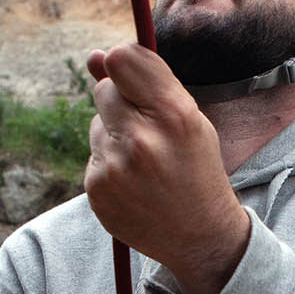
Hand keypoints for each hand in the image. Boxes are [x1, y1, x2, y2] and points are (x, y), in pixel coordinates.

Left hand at [85, 45, 250, 293]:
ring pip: (97, 124)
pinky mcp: (97, 189)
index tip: (131, 76)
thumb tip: (94, 57)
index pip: (121, 58)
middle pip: (104, 89)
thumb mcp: (189, 120)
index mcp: (175, 115)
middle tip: (148, 129)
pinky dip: (108, 164)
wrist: (200, 236)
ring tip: (146, 163)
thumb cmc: (196, 168)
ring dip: (114, 135)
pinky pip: (93, 155)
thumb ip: (145, 84)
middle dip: (121, 101)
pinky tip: (134, 183)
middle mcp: (142, 139)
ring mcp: (115, 167)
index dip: (122, 62)